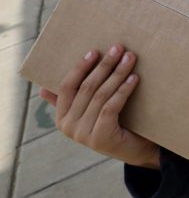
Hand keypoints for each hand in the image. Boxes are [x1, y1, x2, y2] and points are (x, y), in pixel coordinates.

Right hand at [40, 45, 159, 168]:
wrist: (136, 149)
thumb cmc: (115, 123)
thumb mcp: (92, 111)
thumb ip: (74, 101)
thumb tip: (43, 89)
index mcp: (62, 118)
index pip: (66, 87)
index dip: (80, 67)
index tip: (95, 51)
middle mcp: (68, 127)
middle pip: (86, 88)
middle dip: (104, 65)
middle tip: (119, 48)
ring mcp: (83, 134)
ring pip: (101, 95)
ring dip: (117, 73)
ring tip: (130, 58)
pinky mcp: (101, 138)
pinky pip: (111, 107)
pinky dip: (123, 90)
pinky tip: (134, 78)